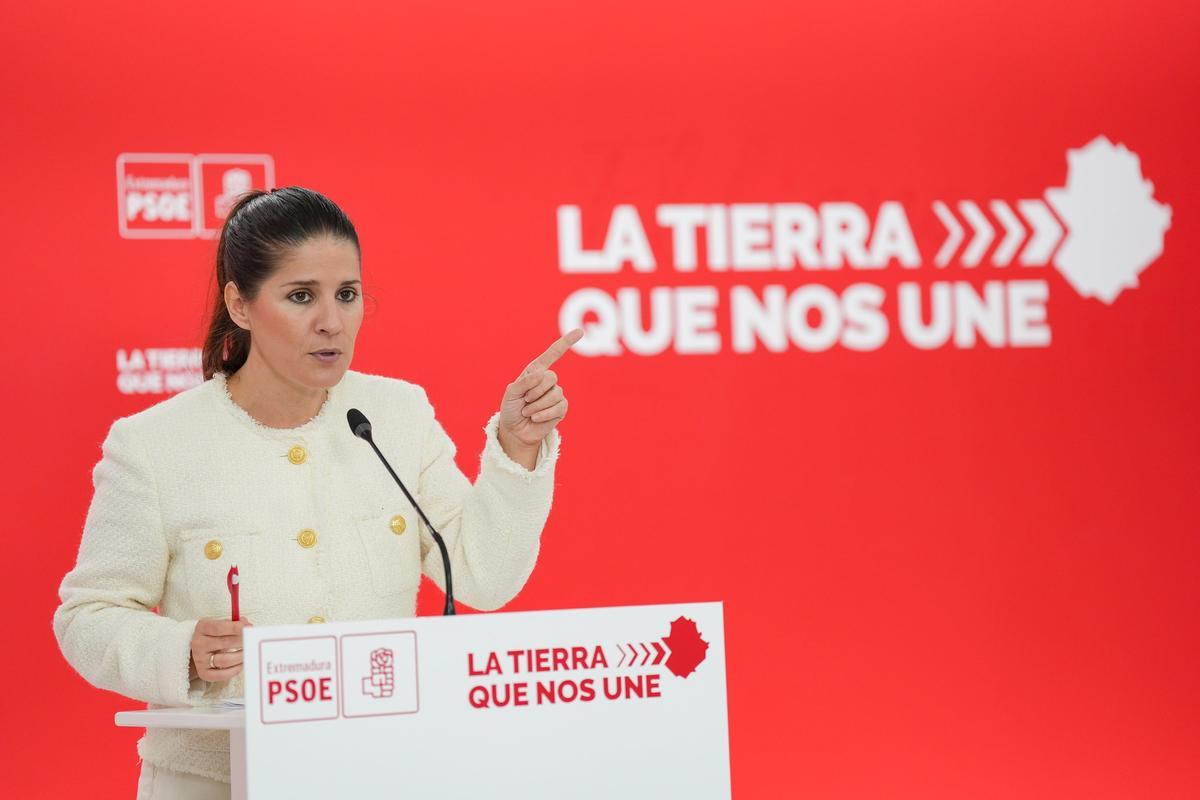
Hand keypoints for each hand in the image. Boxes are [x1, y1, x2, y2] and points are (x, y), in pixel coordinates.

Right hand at [189, 617, 252, 681]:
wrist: (201, 650)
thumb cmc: (216, 635)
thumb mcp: (222, 624)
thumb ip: (235, 623)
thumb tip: (247, 626)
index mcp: (203, 628)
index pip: (219, 627)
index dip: (235, 628)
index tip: (249, 627)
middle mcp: (199, 644)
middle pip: (224, 643)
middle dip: (242, 641)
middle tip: (253, 641)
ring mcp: (200, 660)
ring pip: (225, 660)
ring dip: (241, 656)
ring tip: (249, 652)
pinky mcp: (204, 673)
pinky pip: (222, 674)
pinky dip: (235, 669)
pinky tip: (242, 663)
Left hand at [497, 328, 583, 463]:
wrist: (515, 430)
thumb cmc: (511, 409)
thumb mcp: (511, 393)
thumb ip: (524, 382)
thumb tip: (542, 374)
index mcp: (535, 371)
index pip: (553, 354)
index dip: (566, 343)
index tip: (580, 332)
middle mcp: (547, 380)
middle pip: (550, 377)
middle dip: (534, 391)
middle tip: (525, 401)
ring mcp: (556, 394)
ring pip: (554, 394)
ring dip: (537, 405)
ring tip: (528, 412)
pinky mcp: (561, 408)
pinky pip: (558, 407)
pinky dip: (544, 414)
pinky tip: (536, 418)